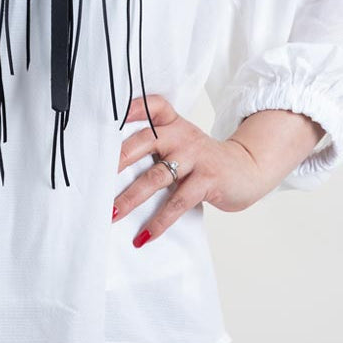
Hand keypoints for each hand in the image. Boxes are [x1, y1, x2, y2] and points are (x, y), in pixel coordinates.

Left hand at [113, 93, 280, 245]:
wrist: (247, 168)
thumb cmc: (204, 159)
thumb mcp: (182, 142)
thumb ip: (155, 143)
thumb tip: (109, 166)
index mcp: (173, 123)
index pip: (153, 106)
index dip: (132, 107)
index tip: (108, 115)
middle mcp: (182, 135)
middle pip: (145, 140)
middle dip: (118, 160)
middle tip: (95, 178)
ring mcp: (195, 157)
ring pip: (156, 177)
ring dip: (131, 198)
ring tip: (112, 214)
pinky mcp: (207, 180)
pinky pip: (177, 202)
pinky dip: (159, 222)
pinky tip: (144, 235)